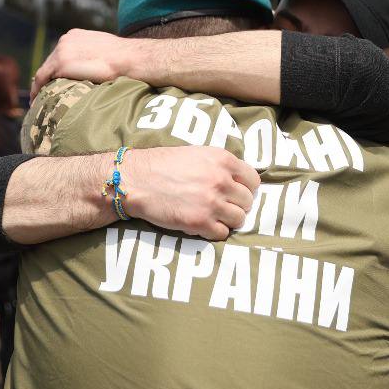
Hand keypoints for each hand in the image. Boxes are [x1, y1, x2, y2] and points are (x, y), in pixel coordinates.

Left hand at [34, 29, 137, 93]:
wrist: (128, 58)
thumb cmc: (123, 58)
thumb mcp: (104, 51)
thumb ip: (92, 56)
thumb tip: (92, 68)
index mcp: (75, 36)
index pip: (60, 54)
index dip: (56, 69)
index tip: (54, 81)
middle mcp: (65, 40)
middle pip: (50, 62)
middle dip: (47, 78)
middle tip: (43, 93)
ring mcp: (61, 51)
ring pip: (44, 71)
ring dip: (41, 85)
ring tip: (38, 100)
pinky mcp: (61, 63)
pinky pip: (41, 78)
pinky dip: (37, 90)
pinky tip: (36, 101)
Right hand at [124, 146, 261, 240]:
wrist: (135, 180)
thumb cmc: (161, 165)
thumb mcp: (197, 153)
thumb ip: (220, 166)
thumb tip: (237, 181)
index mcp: (223, 160)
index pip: (253, 180)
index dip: (245, 188)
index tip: (235, 192)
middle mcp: (221, 181)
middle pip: (247, 202)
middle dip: (236, 205)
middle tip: (221, 206)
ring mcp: (212, 203)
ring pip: (239, 220)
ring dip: (227, 220)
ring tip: (212, 216)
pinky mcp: (199, 223)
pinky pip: (222, 234)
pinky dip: (214, 232)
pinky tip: (201, 224)